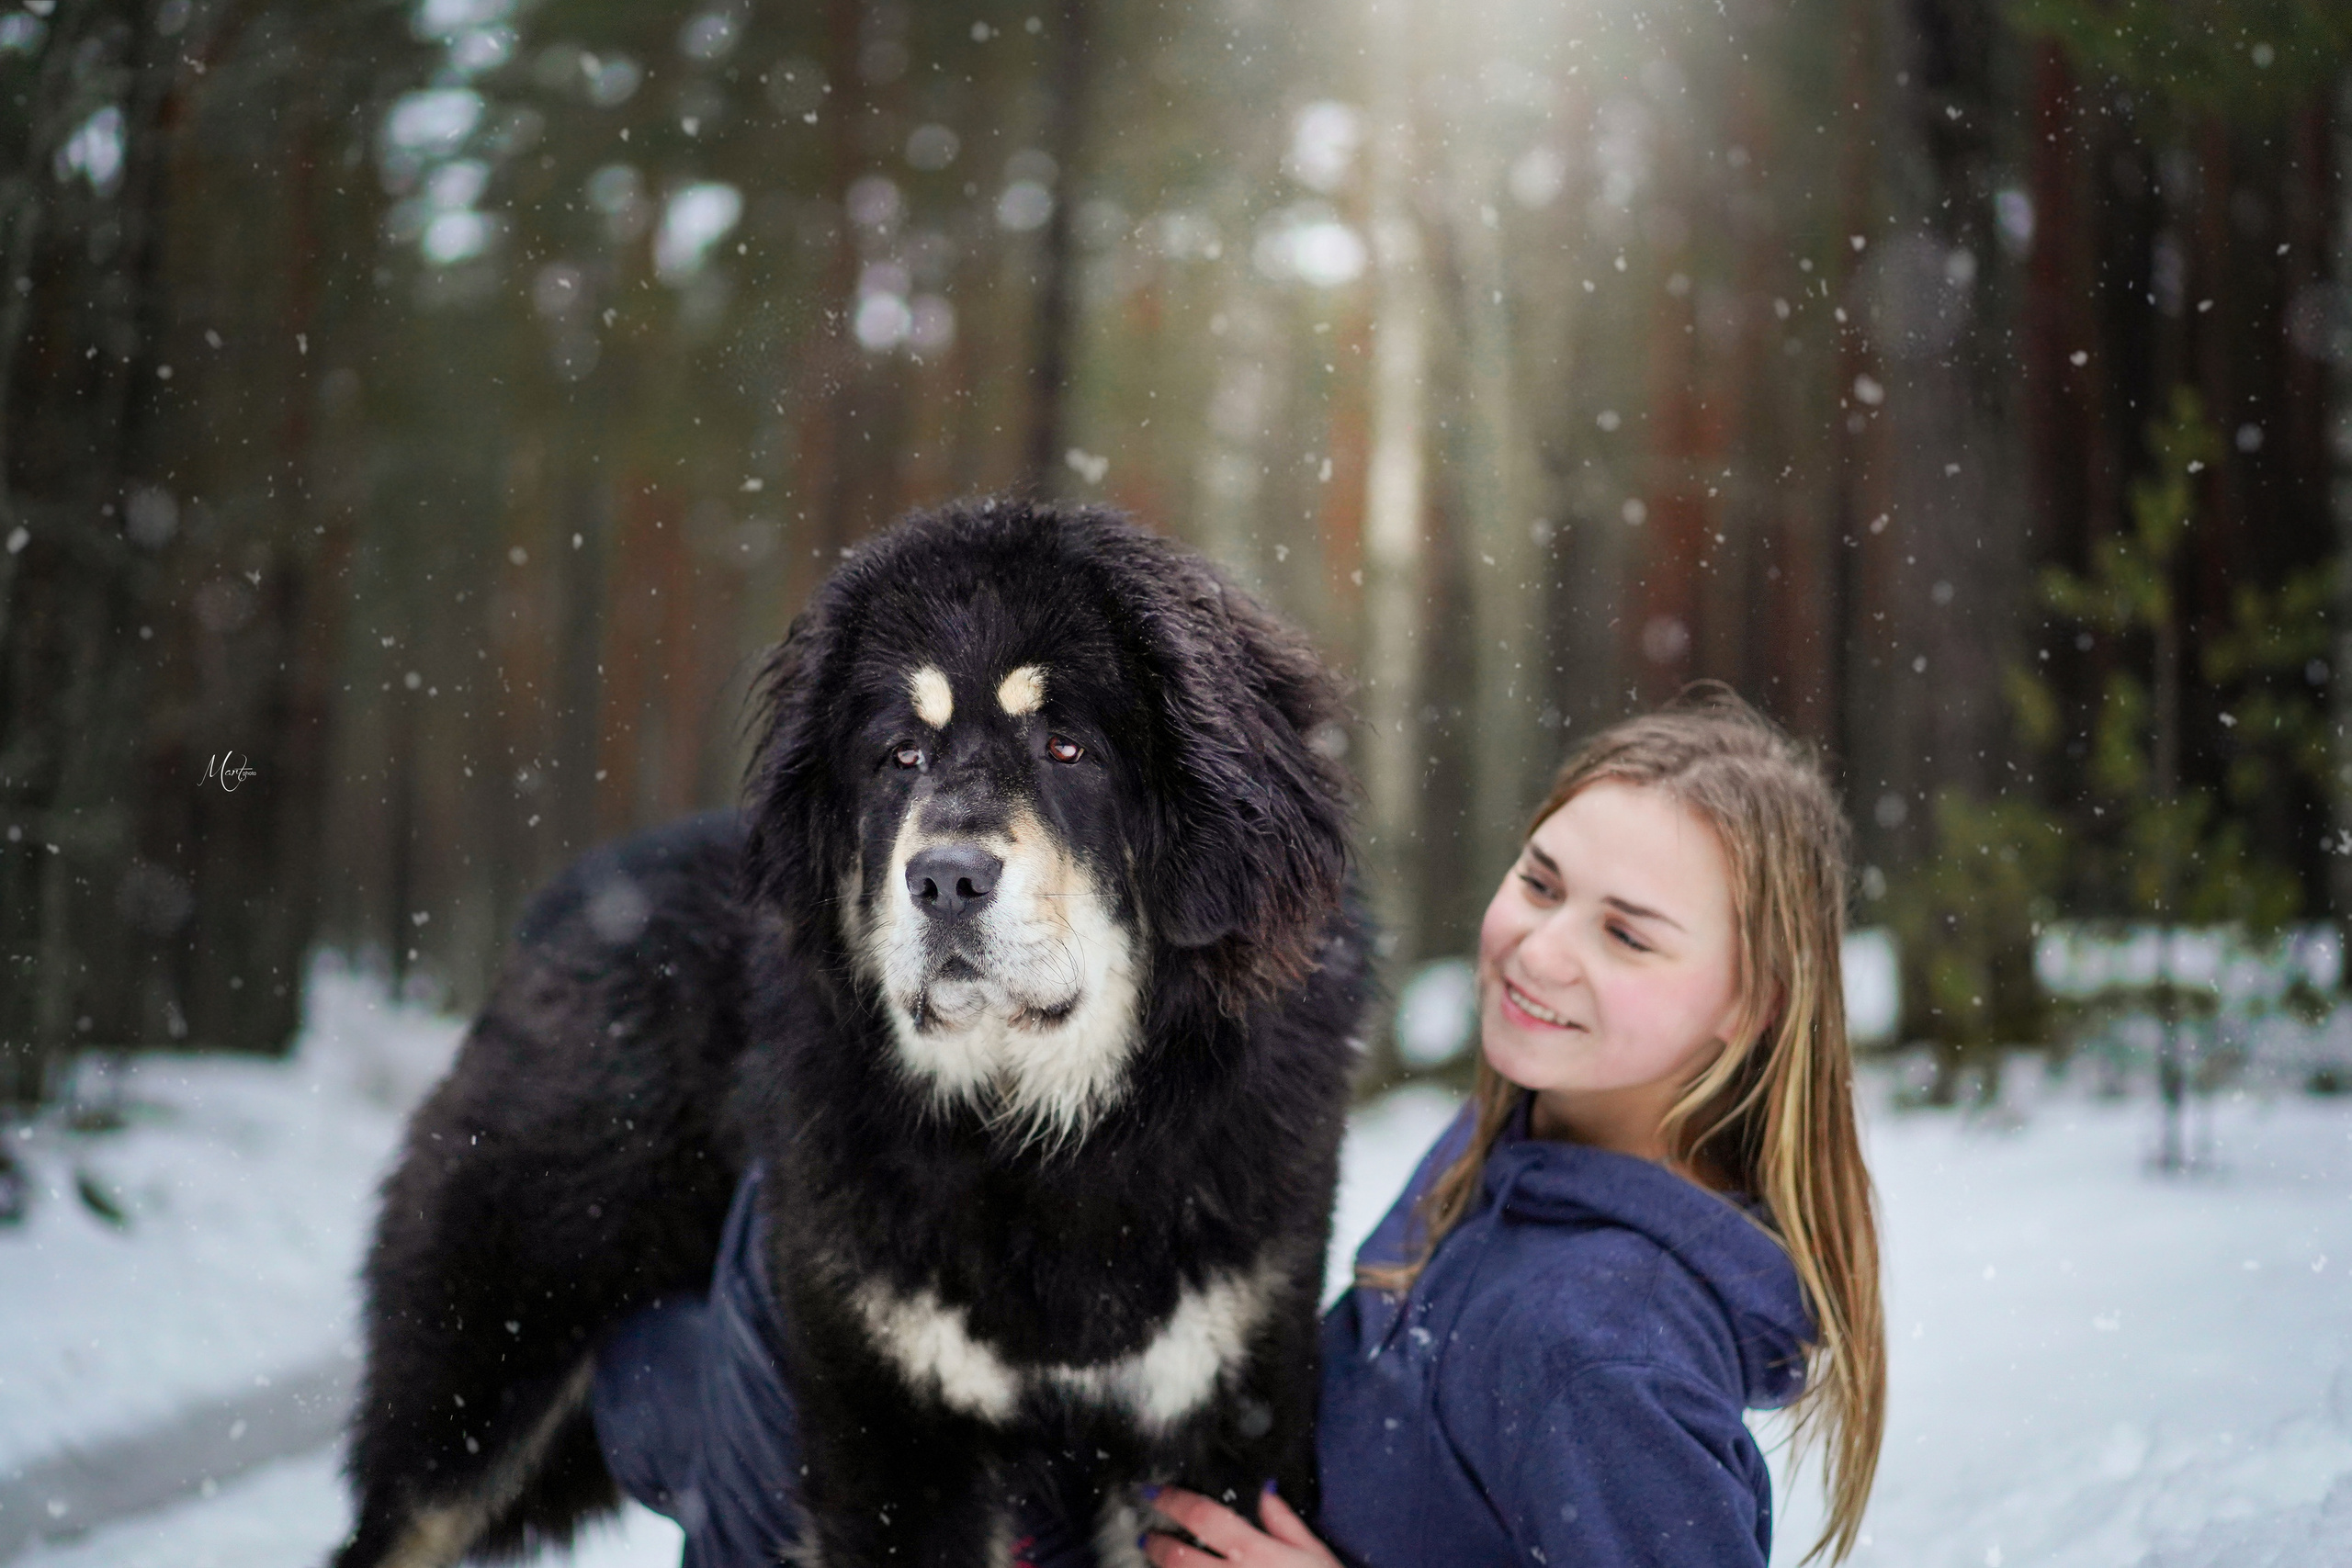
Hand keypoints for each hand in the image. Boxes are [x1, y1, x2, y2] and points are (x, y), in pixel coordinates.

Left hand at [1140, 1485, 1343, 1567]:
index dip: (1173, 1501)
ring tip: (1161, 1562)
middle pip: (1180, 1558)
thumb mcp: (1314, 1553)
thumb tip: (1265, 1491)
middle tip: (1148, 1536)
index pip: (1204, 1517)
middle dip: (1158, 1544)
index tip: (1155, 1493)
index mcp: (1255, 1552)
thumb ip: (1284, 1521)